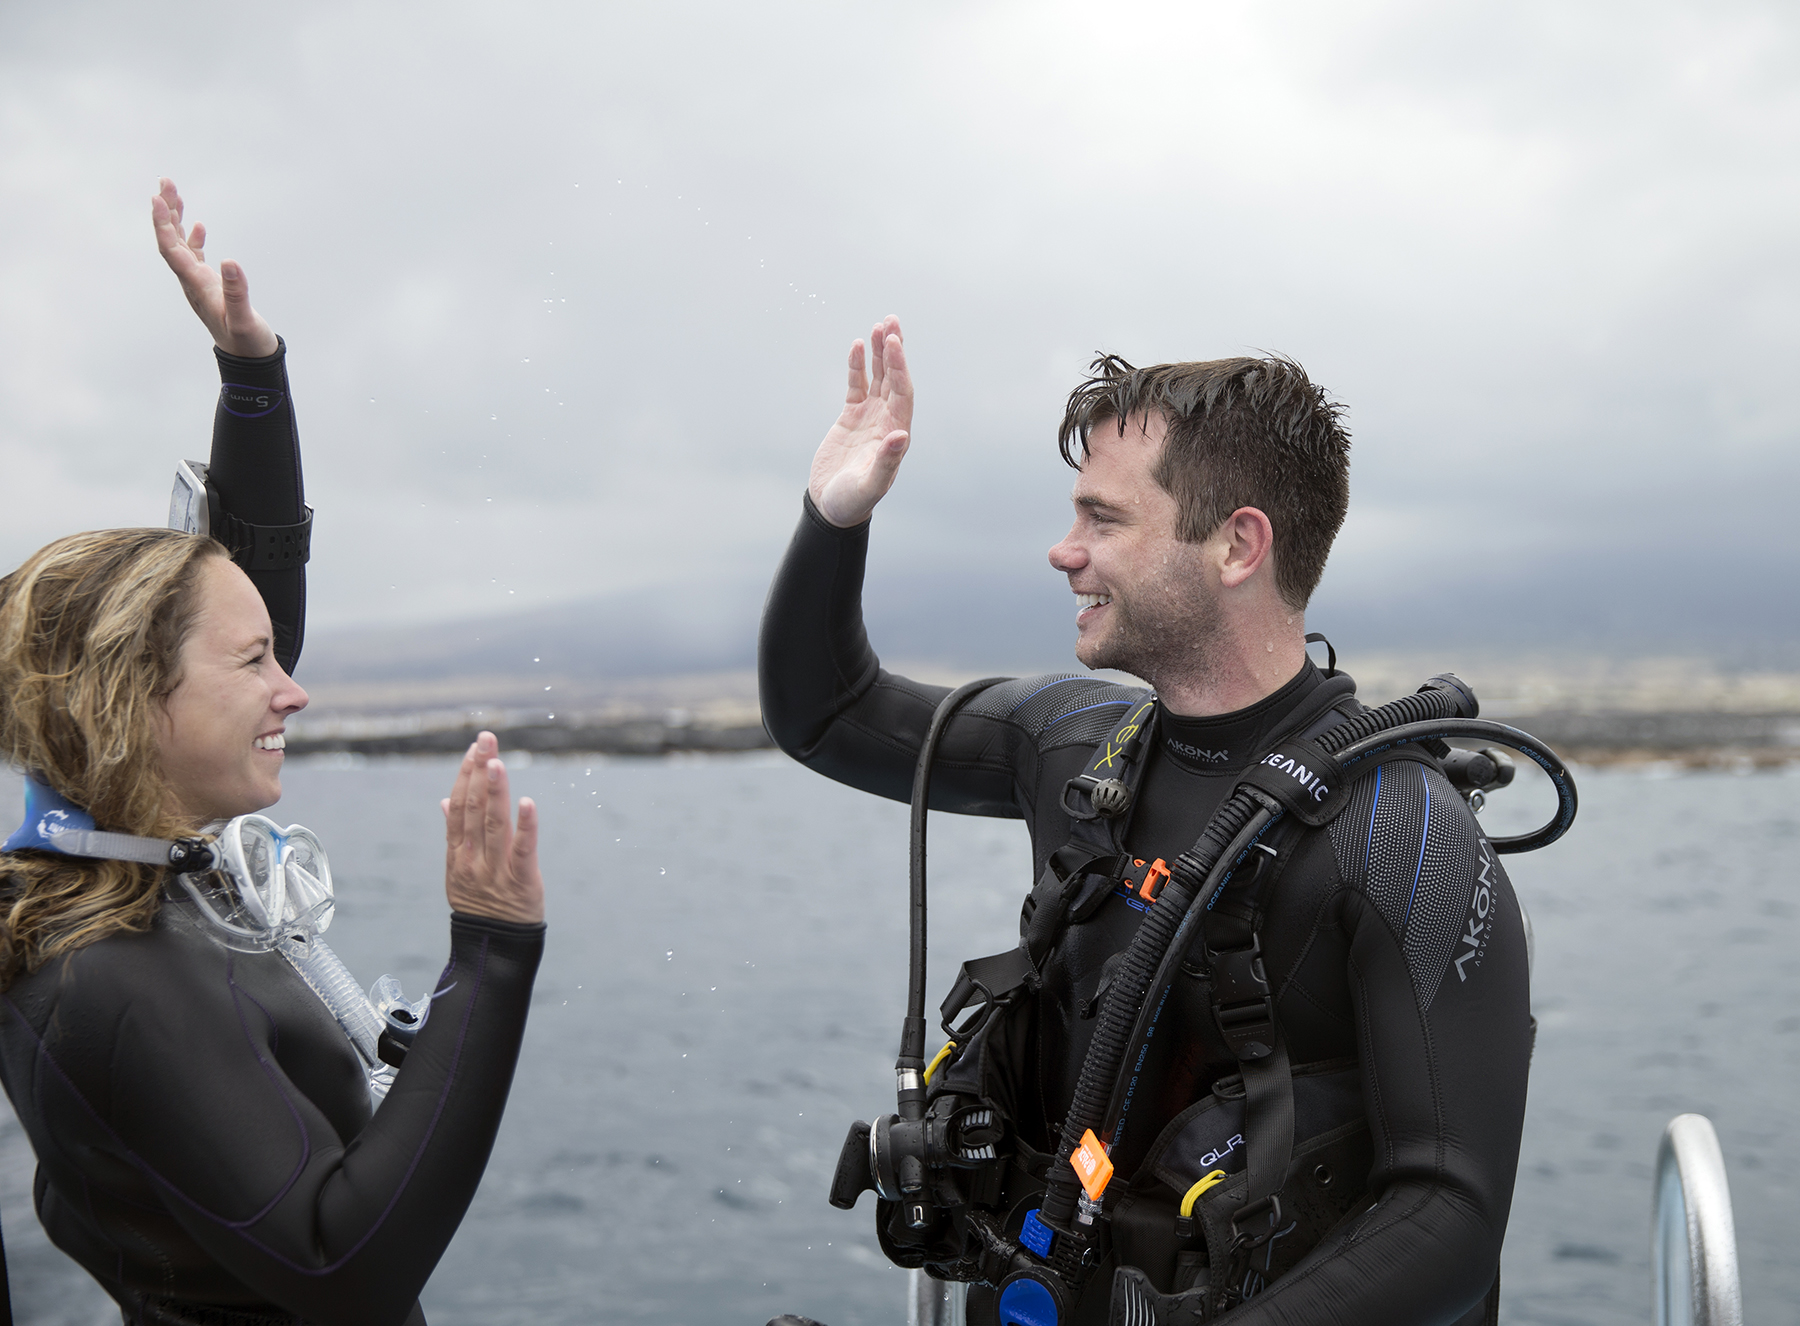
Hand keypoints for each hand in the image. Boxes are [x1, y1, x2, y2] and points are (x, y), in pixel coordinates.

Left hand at [151, 178, 278, 357]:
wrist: (248, 360)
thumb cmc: (246, 342)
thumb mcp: (244, 319)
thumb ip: (237, 291)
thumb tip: (229, 260)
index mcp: (196, 286)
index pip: (171, 250)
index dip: (163, 224)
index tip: (158, 198)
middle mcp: (191, 282)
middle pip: (170, 241)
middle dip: (165, 211)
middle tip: (165, 182)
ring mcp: (198, 283)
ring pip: (179, 245)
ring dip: (174, 219)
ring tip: (173, 192)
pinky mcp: (209, 286)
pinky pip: (194, 257)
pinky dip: (191, 238)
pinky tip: (196, 225)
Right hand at [440, 732, 544, 923]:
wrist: (493, 948)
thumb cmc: (480, 904)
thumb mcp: (457, 870)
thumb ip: (454, 834)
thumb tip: (444, 801)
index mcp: (457, 853)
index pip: (458, 807)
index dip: (465, 776)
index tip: (474, 749)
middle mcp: (472, 858)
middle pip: (474, 809)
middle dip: (480, 772)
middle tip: (486, 740)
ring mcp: (495, 870)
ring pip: (494, 825)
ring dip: (495, 791)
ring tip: (497, 762)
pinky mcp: (521, 881)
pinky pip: (523, 850)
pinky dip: (526, 826)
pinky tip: (528, 803)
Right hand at [808, 315, 912, 527]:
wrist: (833, 507)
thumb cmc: (853, 501)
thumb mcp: (870, 484)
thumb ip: (887, 462)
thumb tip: (900, 436)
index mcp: (897, 433)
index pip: (902, 392)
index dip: (900, 367)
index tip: (894, 342)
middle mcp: (887, 420)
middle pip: (894, 378)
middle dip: (894, 350)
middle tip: (891, 321)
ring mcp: (870, 416)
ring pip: (878, 377)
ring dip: (879, 352)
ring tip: (879, 325)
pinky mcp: (851, 416)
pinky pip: (857, 384)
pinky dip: (857, 366)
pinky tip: (857, 346)